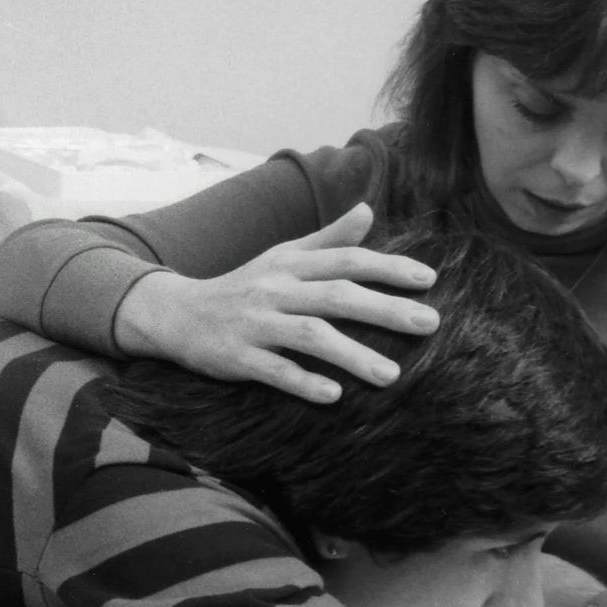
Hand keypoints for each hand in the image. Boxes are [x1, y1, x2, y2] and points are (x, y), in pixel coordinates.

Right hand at [111, 202, 439, 402]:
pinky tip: (333, 396)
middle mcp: (275, 289)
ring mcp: (255, 323)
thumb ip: (327, 238)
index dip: (387, 267)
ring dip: (352, 354)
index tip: (428, 280)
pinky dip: (303, 382)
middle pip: (336, 296)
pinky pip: (273, 370)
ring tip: (392, 376)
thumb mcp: (281, 257)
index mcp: (290, 264)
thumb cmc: (242, 286)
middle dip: (385, 309)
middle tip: (430, 324)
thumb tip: (368, 210)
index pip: (346, 259)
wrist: (176, 314)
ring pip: (309, 335)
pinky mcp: (236, 356)